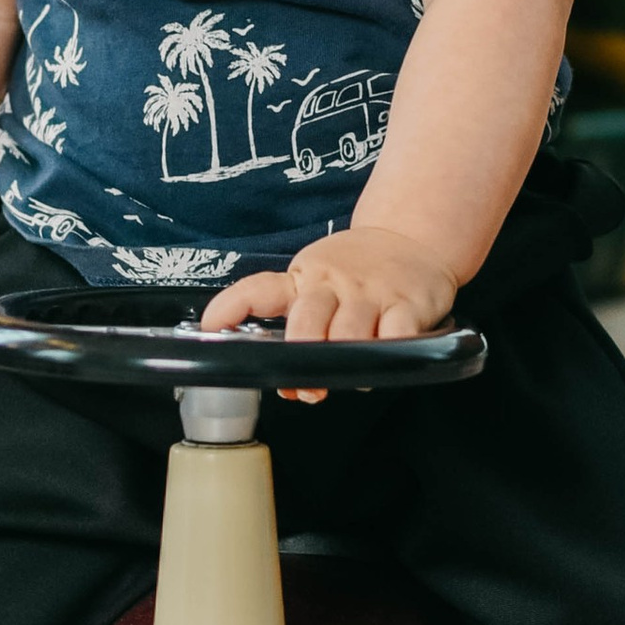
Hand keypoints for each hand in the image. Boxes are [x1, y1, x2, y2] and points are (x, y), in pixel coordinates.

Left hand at [204, 230, 458, 397]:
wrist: (414, 238)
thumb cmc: (359, 269)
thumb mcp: (318, 281)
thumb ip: (297, 326)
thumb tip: (281, 382)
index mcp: (305, 278)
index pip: (260, 289)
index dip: (232, 306)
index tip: (211, 326)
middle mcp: (335, 283)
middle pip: (307, 321)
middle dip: (300, 357)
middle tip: (303, 387)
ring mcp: (372, 294)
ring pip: (349, 335)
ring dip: (342, 365)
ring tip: (343, 379)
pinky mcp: (408, 306)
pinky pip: (395, 338)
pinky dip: (385, 357)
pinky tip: (379, 365)